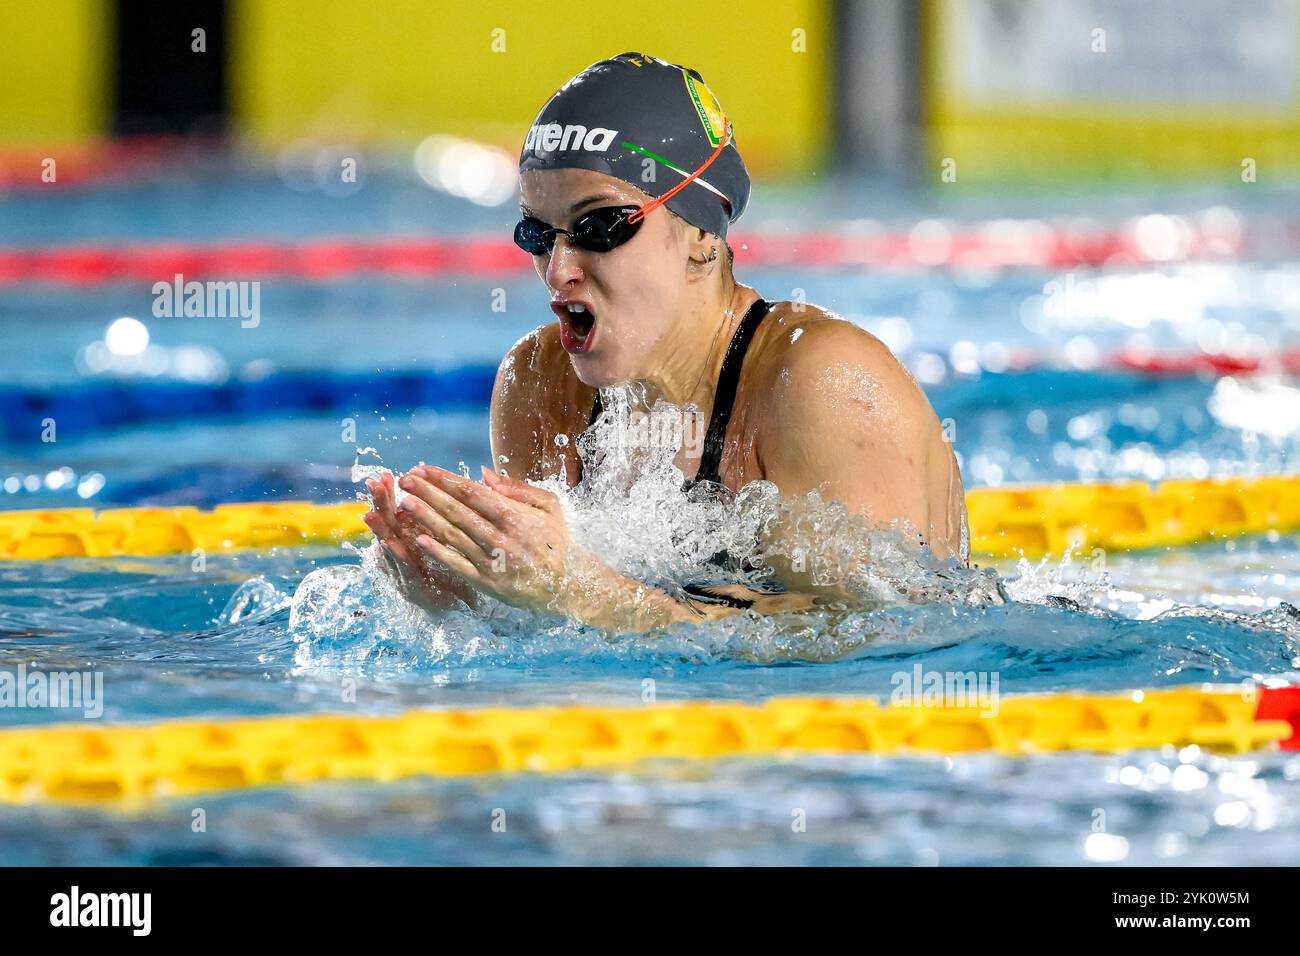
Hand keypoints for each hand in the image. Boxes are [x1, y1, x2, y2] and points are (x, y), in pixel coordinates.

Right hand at [361, 471, 474, 611]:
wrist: (469, 608)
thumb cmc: (461, 570)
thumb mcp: (452, 541)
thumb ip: (445, 517)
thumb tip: (440, 489)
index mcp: (414, 541)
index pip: (401, 514)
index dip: (392, 496)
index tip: (386, 476)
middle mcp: (406, 557)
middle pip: (391, 527)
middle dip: (381, 506)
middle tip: (373, 484)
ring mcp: (407, 574)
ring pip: (392, 548)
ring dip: (381, 530)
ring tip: (370, 513)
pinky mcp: (417, 591)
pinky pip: (407, 570)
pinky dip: (398, 556)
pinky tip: (391, 543)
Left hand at [396, 464, 582, 611]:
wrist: (570, 583)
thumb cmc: (558, 540)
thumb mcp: (548, 505)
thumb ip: (515, 488)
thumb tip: (483, 474)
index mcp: (514, 514)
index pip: (470, 491)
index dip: (443, 479)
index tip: (421, 469)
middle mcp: (501, 535)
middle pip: (456, 510)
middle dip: (428, 493)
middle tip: (404, 480)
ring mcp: (494, 560)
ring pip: (453, 535)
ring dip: (426, 518)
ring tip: (404, 504)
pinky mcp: (489, 583)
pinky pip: (459, 566)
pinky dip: (438, 553)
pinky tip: (419, 541)